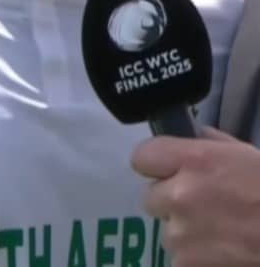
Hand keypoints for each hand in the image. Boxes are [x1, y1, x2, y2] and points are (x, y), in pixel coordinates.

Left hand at [131, 127, 259, 266]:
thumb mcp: (246, 155)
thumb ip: (209, 144)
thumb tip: (187, 135)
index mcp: (194, 161)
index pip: (142, 156)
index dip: (156, 165)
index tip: (168, 170)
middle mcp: (180, 194)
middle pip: (151, 196)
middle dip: (172, 200)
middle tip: (205, 206)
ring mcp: (181, 232)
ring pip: (166, 230)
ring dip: (186, 231)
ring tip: (222, 232)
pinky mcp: (186, 263)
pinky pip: (179, 257)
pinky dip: (196, 257)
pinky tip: (223, 252)